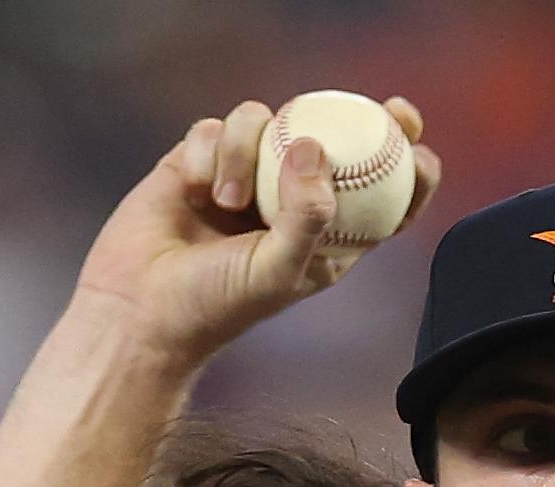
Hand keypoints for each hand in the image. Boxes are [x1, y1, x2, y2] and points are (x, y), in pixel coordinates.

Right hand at [73, 95, 442, 365]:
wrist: (137, 308)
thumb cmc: (215, 305)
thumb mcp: (278, 271)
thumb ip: (306, 215)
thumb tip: (312, 148)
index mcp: (326, 236)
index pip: (380, 197)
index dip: (407, 169)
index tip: (416, 145)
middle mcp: (290, 200)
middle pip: (336, 140)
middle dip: (361, 117)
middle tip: (383, 108)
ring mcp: (247, 177)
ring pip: (268, 122)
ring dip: (249, 149)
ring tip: (228, 202)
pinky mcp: (202, 162)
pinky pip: (216, 128)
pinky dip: (209, 153)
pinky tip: (194, 191)